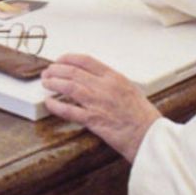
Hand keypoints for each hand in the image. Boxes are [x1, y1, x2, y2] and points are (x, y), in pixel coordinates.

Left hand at [40, 53, 158, 161]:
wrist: (149, 136)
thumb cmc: (143, 117)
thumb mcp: (130, 90)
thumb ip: (112, 83)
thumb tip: (95, 80)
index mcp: (115, 78)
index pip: (86, 61)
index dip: (68, 58)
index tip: (60, 60)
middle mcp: (104, 87)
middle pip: (73, 72)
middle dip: (56, 70)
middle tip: (48, 72)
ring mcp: (98, 103)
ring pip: (68, 87)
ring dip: (53, 83)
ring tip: (46, 83)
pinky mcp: (93, 120)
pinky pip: (68, 111)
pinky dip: (56, 105)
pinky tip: (49, 102)